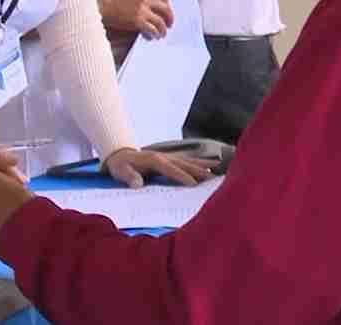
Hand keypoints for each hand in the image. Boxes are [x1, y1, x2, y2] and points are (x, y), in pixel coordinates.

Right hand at [97, 0, 173, 37]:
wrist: (100, 4)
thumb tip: (147, 2)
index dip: (167, 5)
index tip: (166, 10)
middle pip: (165, 9)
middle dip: (169, 18)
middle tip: (170, 24)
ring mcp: (142, 10)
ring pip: (160, 21)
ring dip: (163, 29)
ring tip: (162, 33)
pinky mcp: (137, 21)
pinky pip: (151, 29)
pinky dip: (154, 33)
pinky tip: (153, 36)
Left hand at [103, 148, 218, 188]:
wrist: (121, 155)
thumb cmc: (121, 166)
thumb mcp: (121, 171)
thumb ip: (129, 177)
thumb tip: (138, 184)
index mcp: (154, 160)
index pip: (171, 169)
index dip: (182, 176)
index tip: (193, 184)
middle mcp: (165, 157)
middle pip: (185, 164)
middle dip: (200, 172)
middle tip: (214, 180)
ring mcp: (170, 157)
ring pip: (191, 161)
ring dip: (205, 166)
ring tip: (220, 171)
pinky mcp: (172, 160)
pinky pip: (190, 161)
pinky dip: (202, 162)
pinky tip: (214, 165)